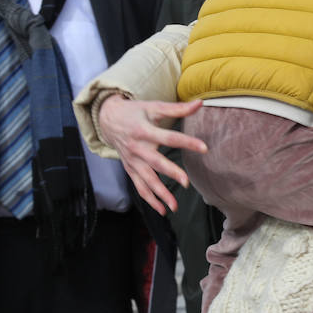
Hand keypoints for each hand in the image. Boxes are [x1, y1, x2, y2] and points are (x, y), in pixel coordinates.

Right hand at [98, 95, 206, 214]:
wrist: (108, 119)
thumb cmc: (135, 112)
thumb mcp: (154, 107)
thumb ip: (177, 108)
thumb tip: (200, 103)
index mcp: (144, 131)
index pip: (169, 137)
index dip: (187, 142)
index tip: (204, 148)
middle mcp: (136, 148)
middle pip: (155, 163)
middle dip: (170, 173)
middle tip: (186, 182)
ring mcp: (132, 161)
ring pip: (146, 180)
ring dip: (159, 194)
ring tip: (174, 206)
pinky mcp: (129, 169)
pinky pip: (139, 187)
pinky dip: (150, 199)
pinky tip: (163, 210)